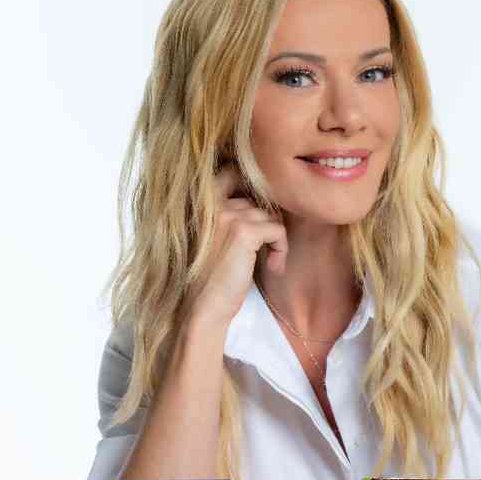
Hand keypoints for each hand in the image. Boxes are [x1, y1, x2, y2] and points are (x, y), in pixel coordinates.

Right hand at [184, 162, 288, 328]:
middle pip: (256, 196)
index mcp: (199, 203)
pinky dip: (281, 250)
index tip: (260, 213)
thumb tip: (260, 201)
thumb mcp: (213, 238)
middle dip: (268, 218)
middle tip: (268, 242)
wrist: (202, 308)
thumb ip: (227, 215)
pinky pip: (278, 230)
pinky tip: (273, 267)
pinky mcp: (244, 232)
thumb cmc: (209, 278)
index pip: (230, 171)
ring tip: (268, 262)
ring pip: (270, 215)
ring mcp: (227, 215)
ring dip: (275, 240)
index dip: (251, 185)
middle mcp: (210, 202)